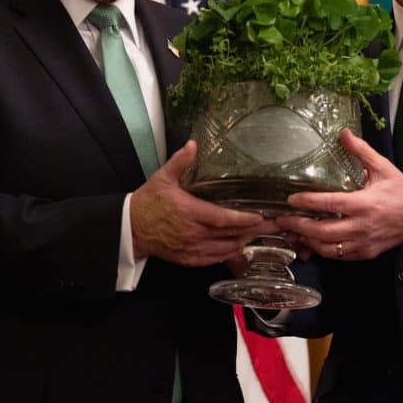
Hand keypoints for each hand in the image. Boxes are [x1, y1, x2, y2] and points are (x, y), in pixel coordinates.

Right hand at [131, 140, 278, 265]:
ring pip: (224, 249)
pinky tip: (239, 246)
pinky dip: (229, 254)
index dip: (242, 219)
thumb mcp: (162, 178)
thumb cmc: (149, 202)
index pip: (222, 218)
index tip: (259, 216)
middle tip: (270, 225)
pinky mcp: (188, 259)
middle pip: (229, 235)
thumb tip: (193, 144)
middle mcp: (192, 233)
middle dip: (251, 230)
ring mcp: (191, 249)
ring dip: (243, 242)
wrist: (131, 229)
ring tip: (259, 233)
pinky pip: (214, 259)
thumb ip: (180, 162)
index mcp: (188, 211)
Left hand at [275, 129, 402, 260]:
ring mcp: (363, 243)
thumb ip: (362, 151)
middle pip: (324, 232)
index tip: (291, 200)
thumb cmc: (401, 191)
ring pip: (328, 249)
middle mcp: (363, 226)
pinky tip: (310, 241)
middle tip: (281, 220)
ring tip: (291, 232)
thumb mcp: (384, 168)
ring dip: (307, 242)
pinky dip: (321, 250)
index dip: (309, 202)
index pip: (331, 204)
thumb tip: (344, 133)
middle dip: (299, 227)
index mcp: (366, 203)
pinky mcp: (365, 253)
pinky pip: (338, 256)